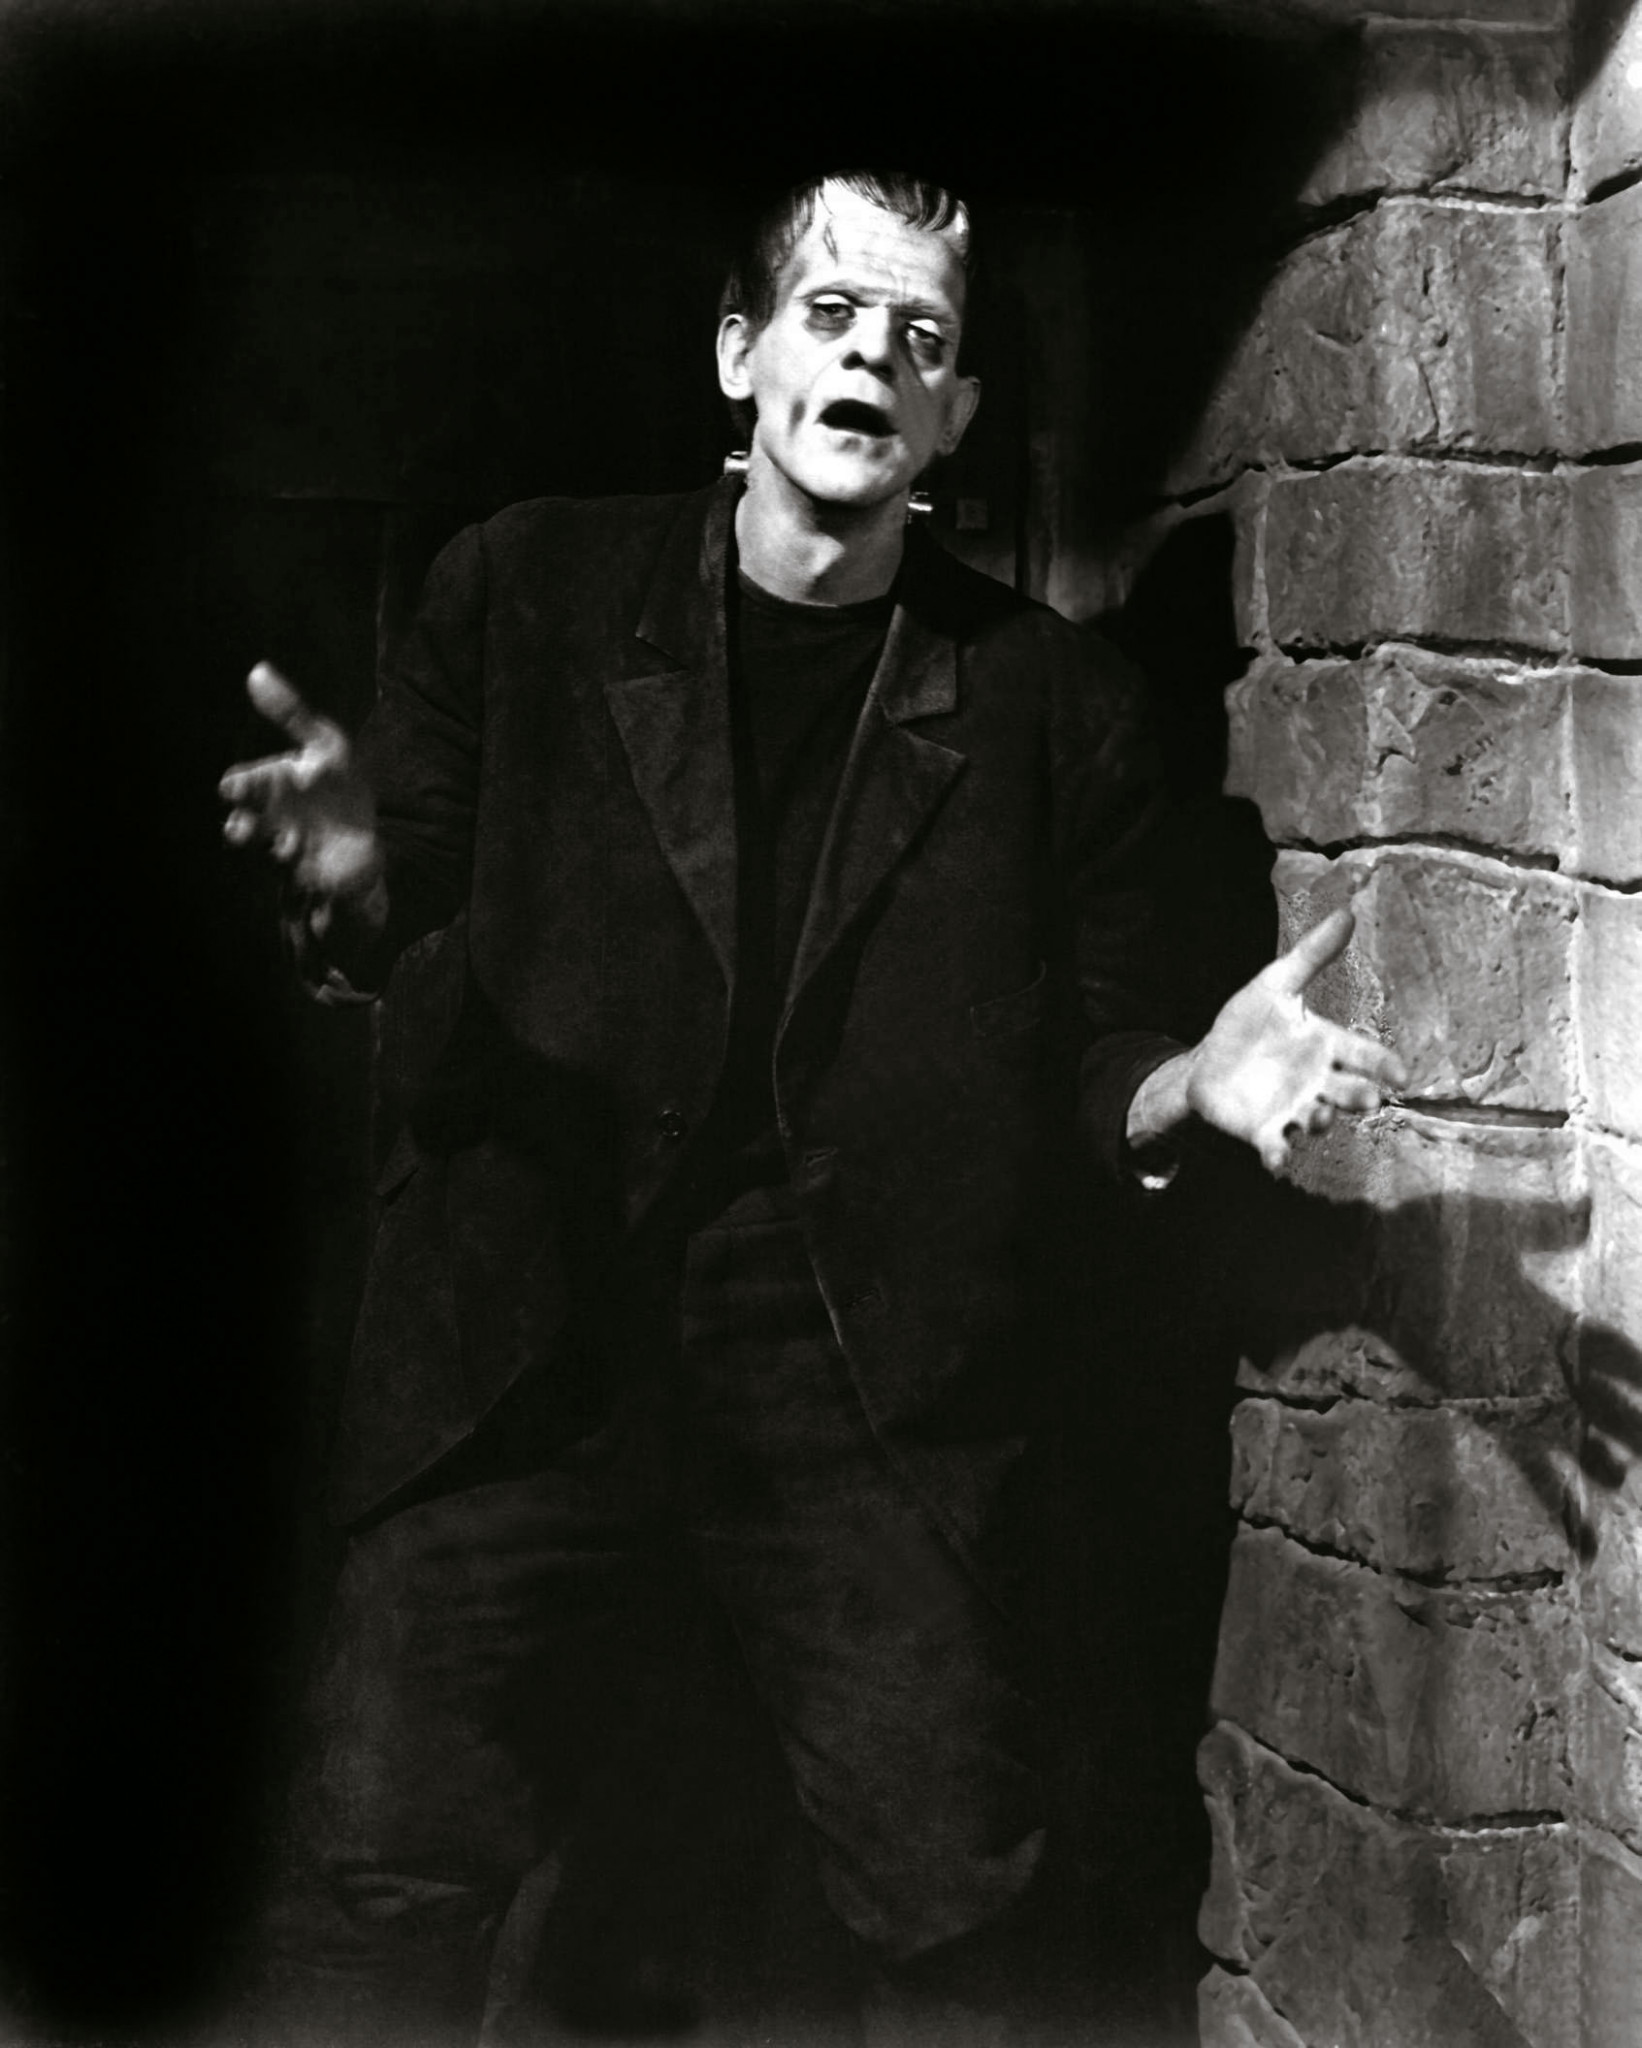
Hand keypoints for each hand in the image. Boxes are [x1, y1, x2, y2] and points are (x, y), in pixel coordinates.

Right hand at [218, 662, 385, 931]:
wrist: (363, 835)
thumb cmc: (335, 785)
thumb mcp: (323, 744)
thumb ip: (290, 712)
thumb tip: (256, 670)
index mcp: (270, 788)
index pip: (244, 786)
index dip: (238, 788)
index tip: (233, 787)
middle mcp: (270, 821)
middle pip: (246, 825)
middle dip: (243, 827)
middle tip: (243, 828)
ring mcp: (288, 852)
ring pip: (270, 856)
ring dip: (276, 852)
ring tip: (288, 846)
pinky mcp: (310, 878)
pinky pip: (300, 882)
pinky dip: (304, 880)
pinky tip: (310, 875)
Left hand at [1185, 908, 1406, 1173]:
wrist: (1209, 1060)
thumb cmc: (1250, 1022)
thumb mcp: (1276, 983)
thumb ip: (1311, 954)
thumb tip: (1347, 911)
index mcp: (1325, 1046)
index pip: (1361, 1053)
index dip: (1382, 1063)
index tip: (1401, 1073)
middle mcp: (1317, 1082)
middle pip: (1347, 1092)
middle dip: (1359, 1096)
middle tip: (1370, 1098)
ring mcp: (1293, 1109)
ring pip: (1317, 1121)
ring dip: (1322, 1122)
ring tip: (1321, 1117)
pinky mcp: (1265, 1131)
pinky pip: (1277, 1147)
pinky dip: (1279, 1156)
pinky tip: (1276, 1160)